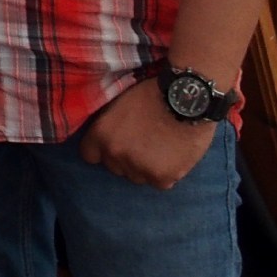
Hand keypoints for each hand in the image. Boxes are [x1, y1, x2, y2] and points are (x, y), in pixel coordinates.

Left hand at [78, 77, 217, 188]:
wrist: (187, 98)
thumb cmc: (153, 93)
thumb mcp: (119, 103)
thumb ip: (109, 125)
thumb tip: (106, 138)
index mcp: (101, 134)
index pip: (90, 154)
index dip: (103, 149)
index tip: (116, 143)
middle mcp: (115, 154)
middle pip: (115, 167)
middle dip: (126, 158)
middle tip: (144, 143)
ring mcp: (138, 168)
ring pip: (137, 176)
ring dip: (145, 167)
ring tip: (161, 149)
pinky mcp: (161, 178)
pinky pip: (159, 183)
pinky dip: (166, 173)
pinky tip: (173, 156)